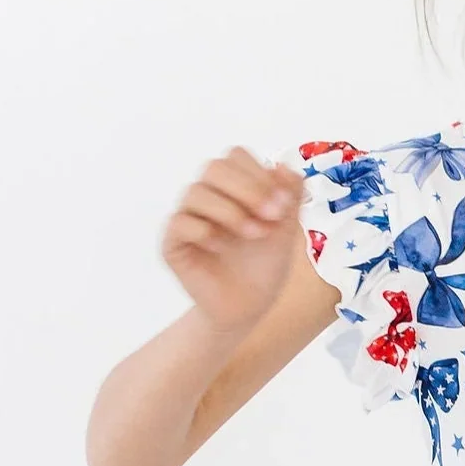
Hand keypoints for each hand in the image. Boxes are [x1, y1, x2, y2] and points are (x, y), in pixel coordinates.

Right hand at [162, 147, 306, 332]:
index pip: (236, 157)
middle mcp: (208, 197)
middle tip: (272, 217)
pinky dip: (204, 231)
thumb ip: (290, 196)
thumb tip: (283, 165)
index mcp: (233, 188)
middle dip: (248, 189)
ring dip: (231, 212)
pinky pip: (180, 223)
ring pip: (197, 192)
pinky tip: (221, 248)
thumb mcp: (287, 230)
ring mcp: (188, 217)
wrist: (249, 308)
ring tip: (255, 235)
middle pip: (215, 168)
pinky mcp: (174, 243)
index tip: (284, 205)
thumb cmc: (264, 266)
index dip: (260, 175)